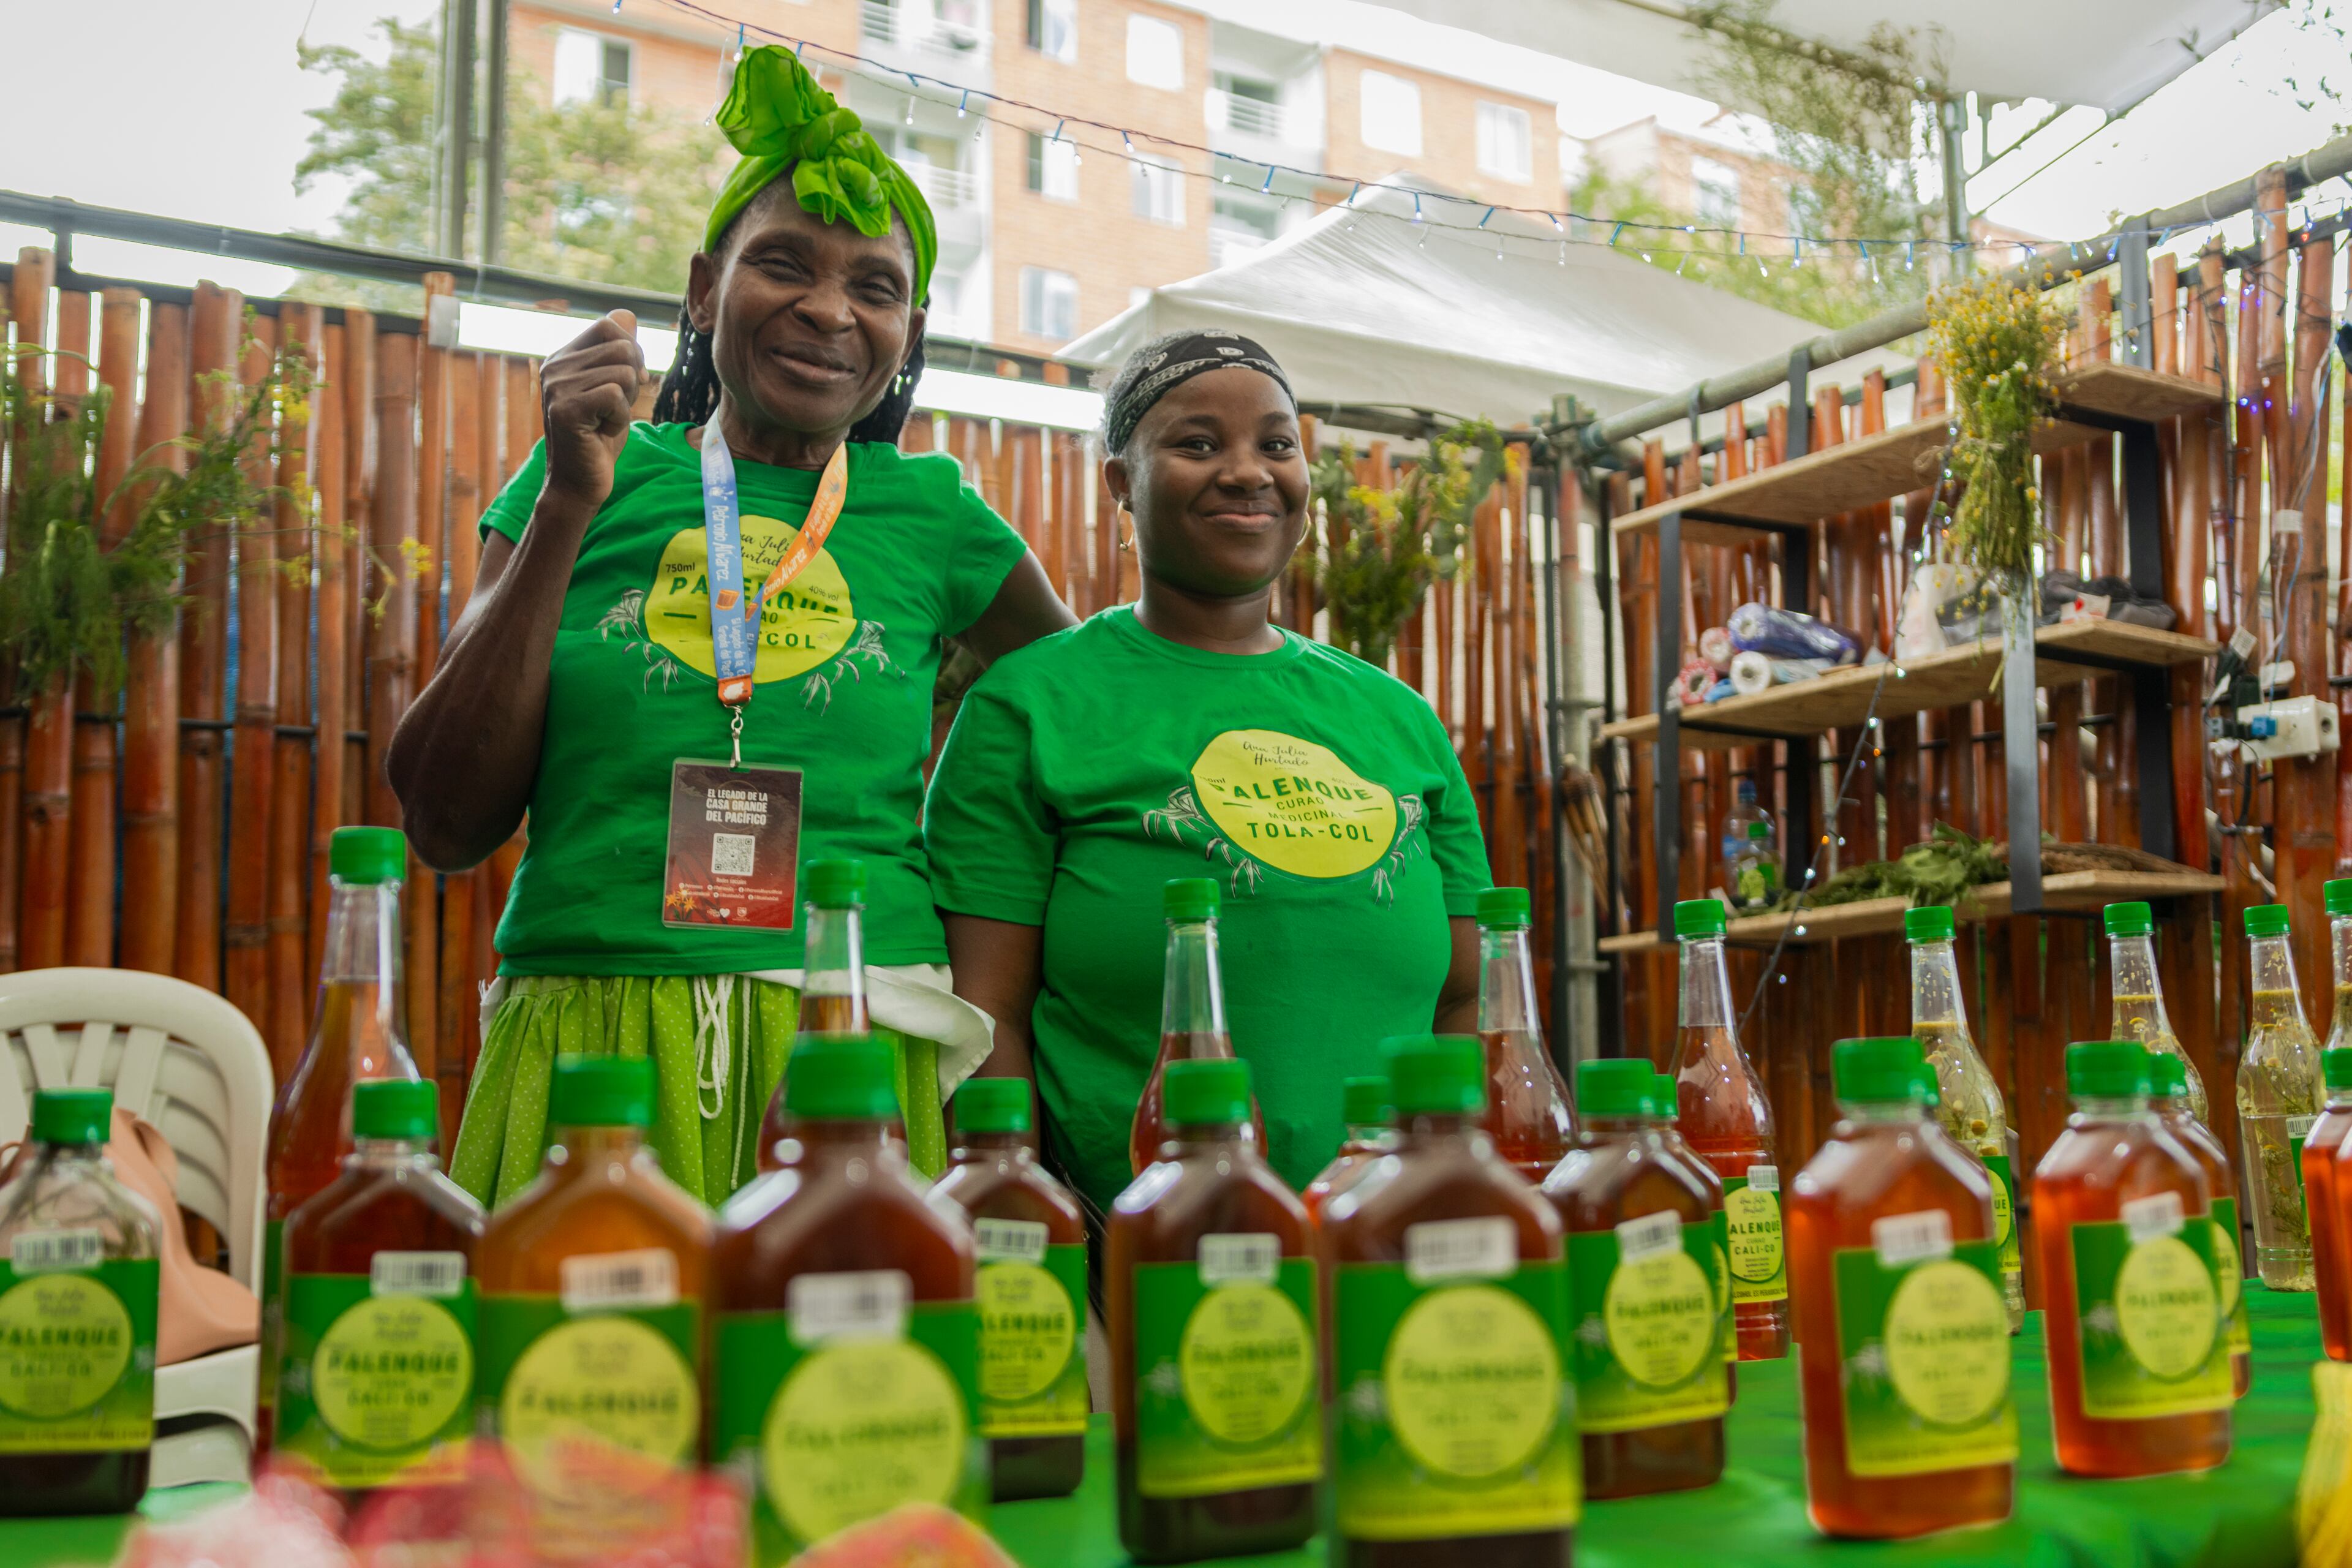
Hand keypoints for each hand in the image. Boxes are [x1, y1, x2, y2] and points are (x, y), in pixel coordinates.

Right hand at [538, 309, 644, 510]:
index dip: (632, 350)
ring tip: (605, 420)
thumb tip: (628, 315)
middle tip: (615, 407)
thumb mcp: (614, 389)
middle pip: (622, 345)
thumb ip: (619, 353)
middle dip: (634, 379)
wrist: (580, 483)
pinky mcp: (565, 408)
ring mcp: (556, 386)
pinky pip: (616, 394)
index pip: (610, 324)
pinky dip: (620, 417)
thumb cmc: (599, 438)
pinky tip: (602, 431)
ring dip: (627, 402)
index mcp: (563, 357)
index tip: (631, 381)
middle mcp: (554, 366)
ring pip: (623, 371)